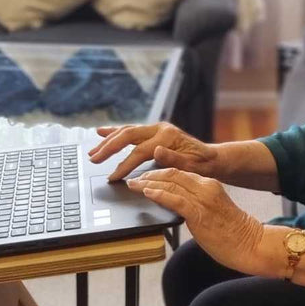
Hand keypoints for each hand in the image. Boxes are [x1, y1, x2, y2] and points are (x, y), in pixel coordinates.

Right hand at [88, 121, 217, 181]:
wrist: (211, 158)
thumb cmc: (202, 165)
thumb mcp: (192, 166)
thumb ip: (174, 159)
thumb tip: (156, 151)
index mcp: (167, 136)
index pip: (139, 151)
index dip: (124, 164)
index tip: (112, 177)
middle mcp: (160, 129)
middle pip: (127, 136)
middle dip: (108, 148)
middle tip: (93, 159)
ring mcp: (156, 128)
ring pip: (126, 131)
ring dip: (108, 140)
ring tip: (93, 150)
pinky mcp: (153, 131)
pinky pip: (130, 131)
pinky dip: (115, 132)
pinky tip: (102, 133)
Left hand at [127, 168, 263, 272]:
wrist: (251, 245)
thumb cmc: (231, 233)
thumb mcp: (211, 210)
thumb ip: (194, 203)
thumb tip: (172, 203)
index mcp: (209, 184)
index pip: (179, 172)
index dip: (158, 172)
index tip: (144, 176)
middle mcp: (206, 187)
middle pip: (171, 174)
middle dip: (149, 175)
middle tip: (134, 179)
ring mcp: (203, 199)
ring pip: (170, 184)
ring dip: (147, 183)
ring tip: (133, 185)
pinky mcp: (200, 212)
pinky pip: (175, 199)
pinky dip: (158, 194)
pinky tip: (146, 192)